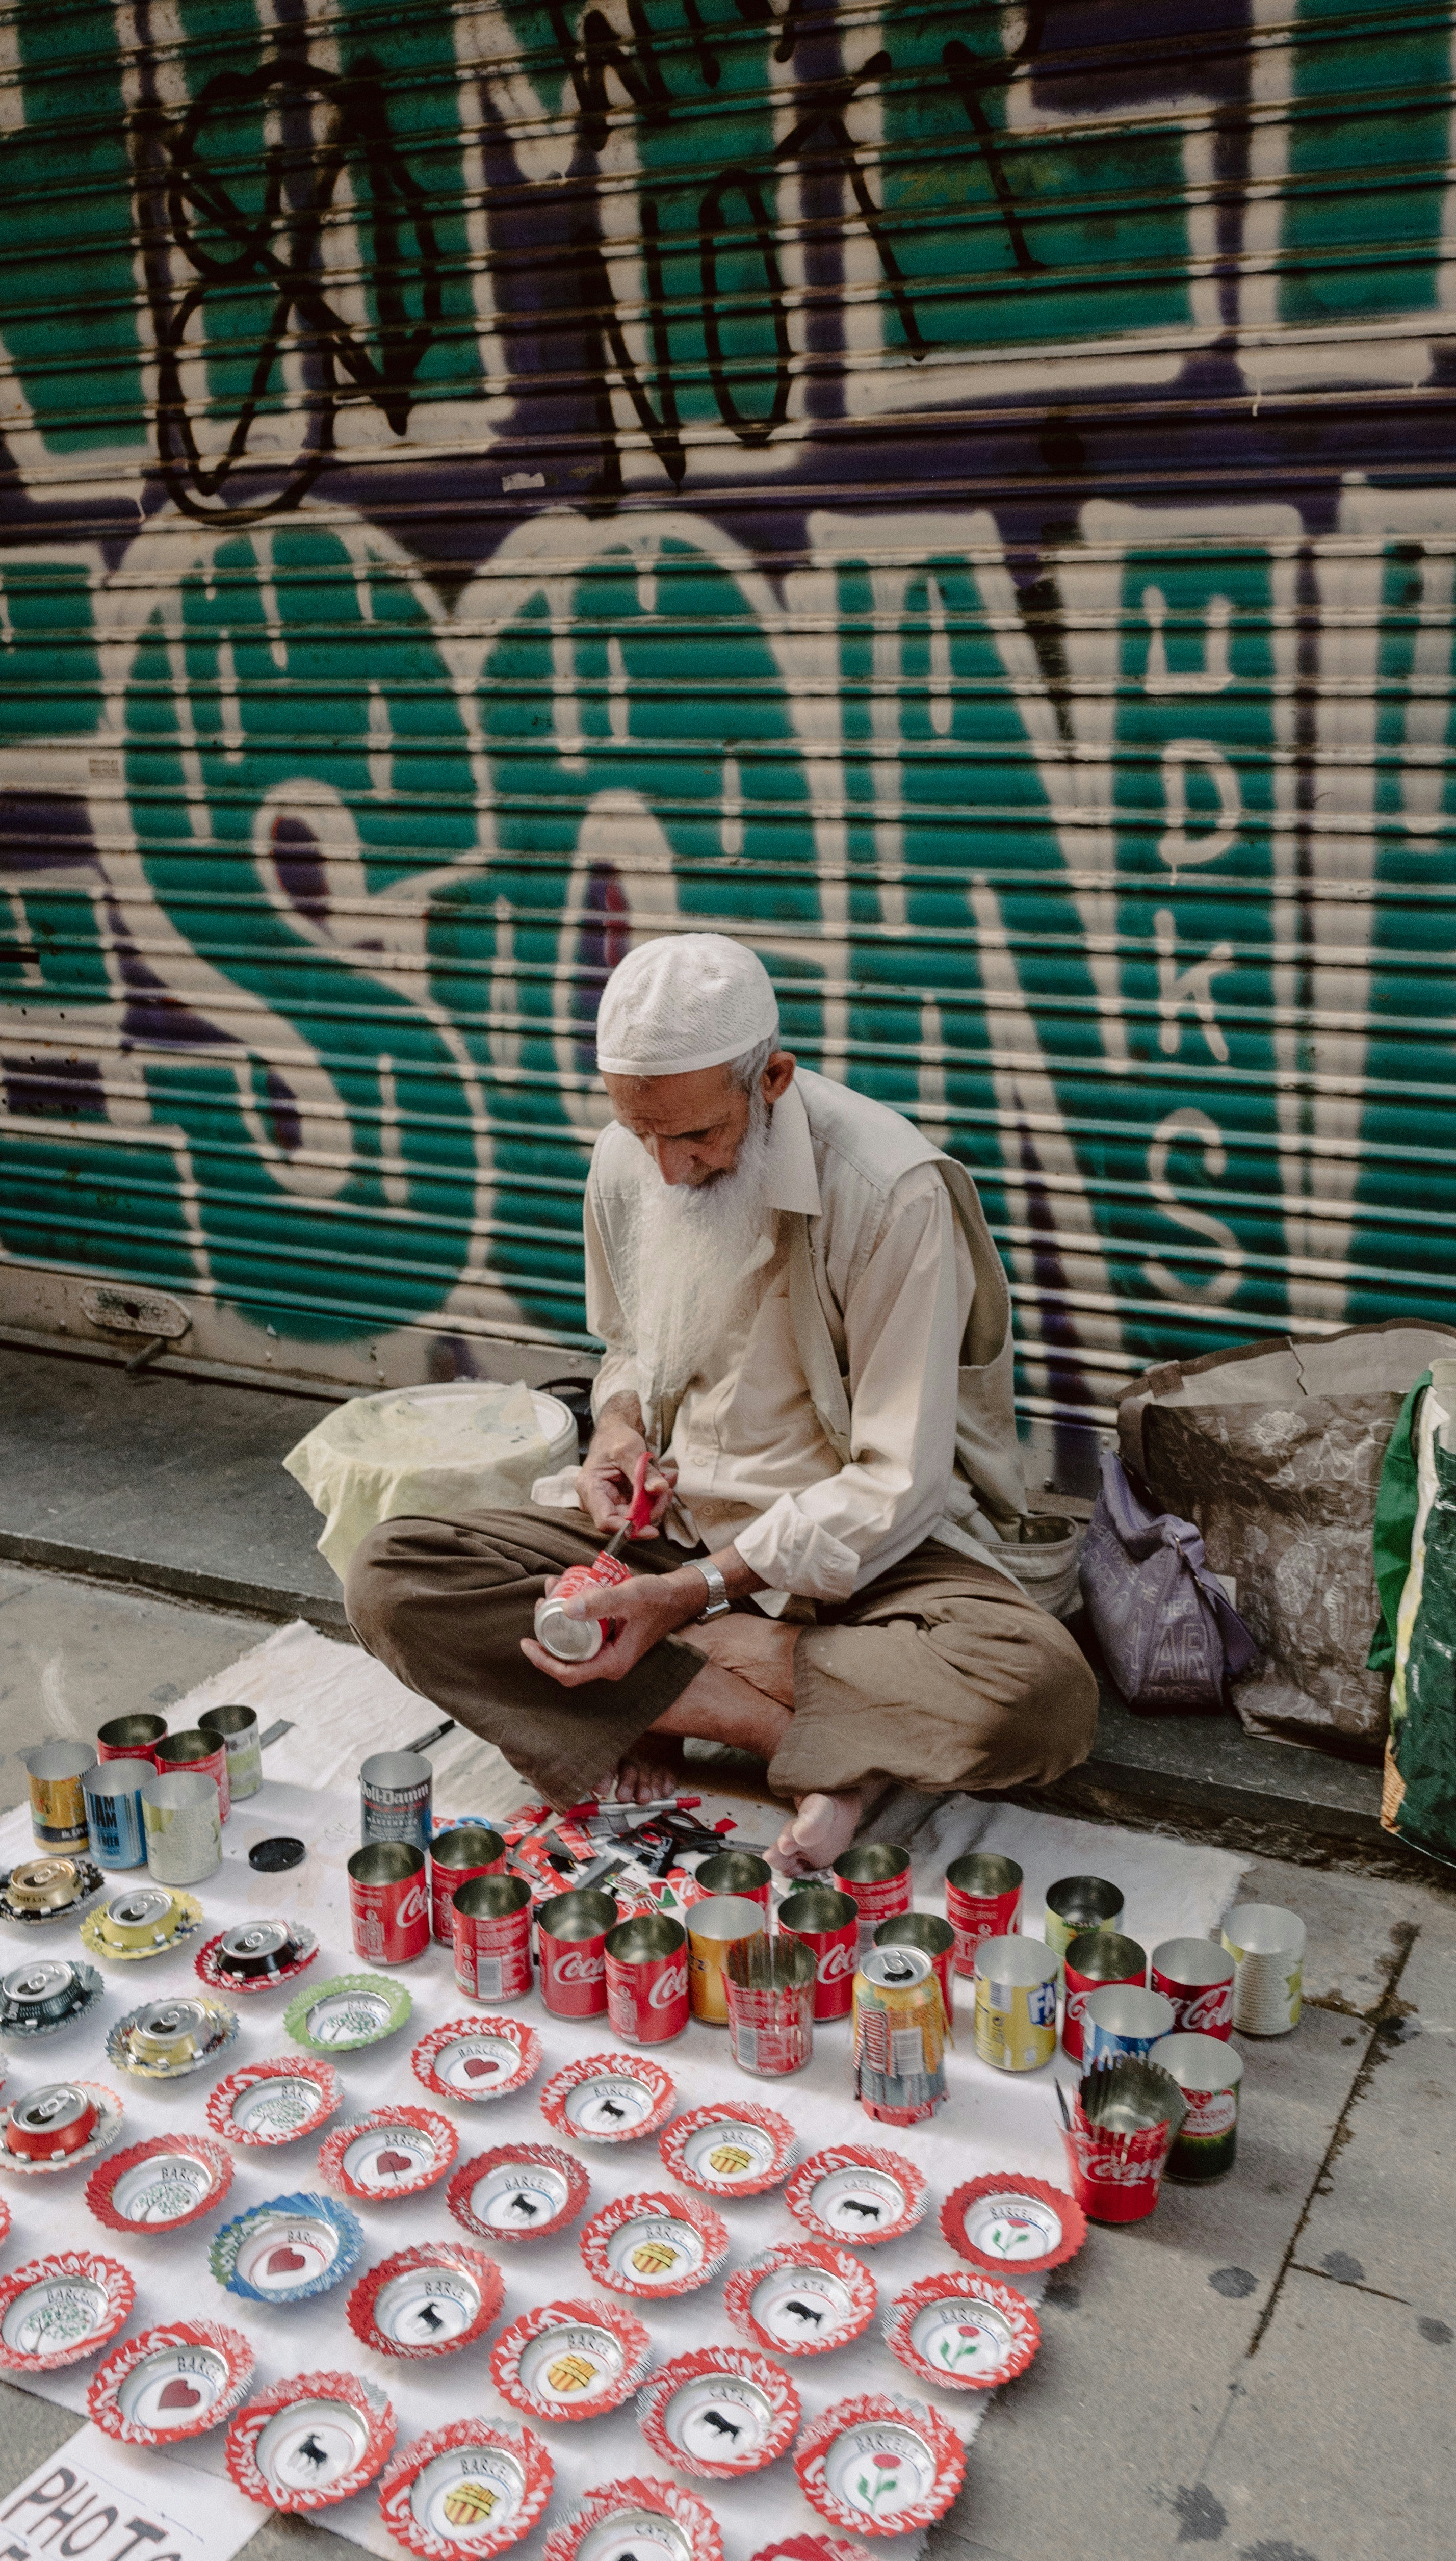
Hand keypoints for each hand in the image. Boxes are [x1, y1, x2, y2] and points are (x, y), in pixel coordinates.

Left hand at [521, 1568, 704, 1686]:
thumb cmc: (659, 1598)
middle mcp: (609, 1662)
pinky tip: (567, 1592)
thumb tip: (567, 1609)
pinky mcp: (609, 1638)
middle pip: (567, 1657)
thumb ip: (602, 1602)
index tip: (526, 1642)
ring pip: (573, 1642)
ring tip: (552, 1591)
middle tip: (541, 1603)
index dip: (542, 1662)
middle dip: (548, 1631)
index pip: (569, 1674)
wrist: (679, 1595)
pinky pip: (582, 1632)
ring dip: (558, 1618)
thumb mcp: (630, 1596)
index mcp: (613, 1663)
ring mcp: (609, 1651)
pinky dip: (571, 1614)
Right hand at [577, 1422, 676, 1537]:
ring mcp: (609, 1503)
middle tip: (666, 1490)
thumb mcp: (630, 1451)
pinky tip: (662, 1481)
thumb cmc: (615, 1438)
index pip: (606, 1521)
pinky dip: (655, 1498)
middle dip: (650, 1510)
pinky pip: (641, 1509)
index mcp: (590, 1488)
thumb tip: (658, 1489)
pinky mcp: (622, 1502)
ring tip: (666, 1480)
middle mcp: (596, 1501)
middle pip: (625, 1521)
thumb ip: (645, 1472)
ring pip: (637, 1518)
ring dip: (656, 1503)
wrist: (615, 1433)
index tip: (652, 1530)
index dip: (629, 1529)